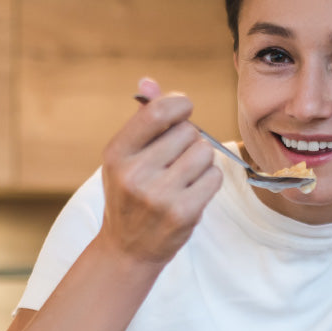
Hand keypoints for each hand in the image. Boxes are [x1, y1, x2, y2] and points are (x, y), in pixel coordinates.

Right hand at [99, 78, 222, 263]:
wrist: (127, 249)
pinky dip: (209, 181)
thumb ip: (141, 120)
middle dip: (189, 140)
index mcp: (117, 154)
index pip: (158, 111)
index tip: (184, 110)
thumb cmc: (130, 195)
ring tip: (183, 177)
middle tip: (175, 160)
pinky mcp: (182, 213)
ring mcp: (159, 196)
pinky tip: (192, 192)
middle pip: (188, 131)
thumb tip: (149, 81)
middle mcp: (135, 173)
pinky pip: (214, 177)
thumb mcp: (125, 158)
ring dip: (201, 161)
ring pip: (205, 153)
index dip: (180, 104)